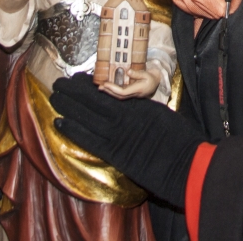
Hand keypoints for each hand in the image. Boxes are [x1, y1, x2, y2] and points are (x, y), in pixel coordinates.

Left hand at [51, 73, 206, 203]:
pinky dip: (73, 130)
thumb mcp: (161, 116)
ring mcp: (118, 136)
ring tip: (55, 96)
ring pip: (86, 117)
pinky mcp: (115, 155)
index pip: (107, 93)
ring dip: (68, 107)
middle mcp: (124, 117)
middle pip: (92, 102)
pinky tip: (59, 123)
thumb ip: (140, 111)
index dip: (89, 86)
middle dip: (73, 92)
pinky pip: (88, 140)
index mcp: (137, 106)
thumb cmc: (181, 140)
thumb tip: (125, 107)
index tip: (78, 79)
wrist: (187, 164)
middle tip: (58, 84)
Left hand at [99, 69, 158, 99]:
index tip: (106, 84)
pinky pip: (120, 94)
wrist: (156, 83)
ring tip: (101, 87)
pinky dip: (113, 91)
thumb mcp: (146, 74)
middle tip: (100, 86)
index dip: (113, 89)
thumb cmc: (151, 78)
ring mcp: (131, 94)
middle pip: (119, 96)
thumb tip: (128, 71)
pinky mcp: (130, 93)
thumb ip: (137, 73)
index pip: (123, 92)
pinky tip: (108, 87)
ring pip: (119, 96)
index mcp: (137, 90)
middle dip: (109, 91)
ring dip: (110, 92)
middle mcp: (133, 94)